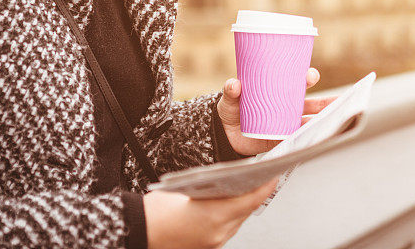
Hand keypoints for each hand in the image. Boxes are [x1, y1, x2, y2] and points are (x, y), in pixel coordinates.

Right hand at [144, 177, 279, 248]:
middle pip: (246, 210)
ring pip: (238, 219)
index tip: (274, 174)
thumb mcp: (188, 188)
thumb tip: (231, 179)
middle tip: (263, 174)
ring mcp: (214, 242)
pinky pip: (227, 227)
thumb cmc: (158, 210)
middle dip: (255, 192)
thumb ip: (214, 186)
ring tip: (248, 185)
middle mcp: (218, 233)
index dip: (265, 186)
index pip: (251, 200)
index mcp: (215, 216)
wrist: (140, 231)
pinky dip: (231, 214)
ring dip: (243, 203)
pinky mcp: (208, 246)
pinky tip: (229, 201)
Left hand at [216, 67, 338, 155]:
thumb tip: (235, 84)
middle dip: (325, 101)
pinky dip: (308, 138)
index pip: (295, 81)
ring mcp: (285, 122)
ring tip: (336, 121)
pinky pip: (298, 138)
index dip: (306, 77)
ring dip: (321, 120)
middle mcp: (285, 105)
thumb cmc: (231, 109)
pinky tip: (318, 139)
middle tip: (337, 101)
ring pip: (309, 120)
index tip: (310, 75)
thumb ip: (231, 90)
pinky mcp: (282, 138)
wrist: (225, 134)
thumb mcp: (229, 98)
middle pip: (310, 102)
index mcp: (276, 89)